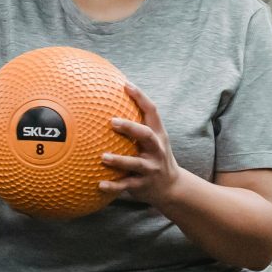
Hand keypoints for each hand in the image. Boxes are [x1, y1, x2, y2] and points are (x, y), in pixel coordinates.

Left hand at [100, 83, 186, 210]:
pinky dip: (113, 186)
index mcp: (158, 135)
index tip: (126, 84)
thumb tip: (110, 104)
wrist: (172, 187)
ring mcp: (151, 168)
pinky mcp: (143, 185)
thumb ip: (137, 125)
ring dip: (119, 160)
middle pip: (146, 135)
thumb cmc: (154, 157)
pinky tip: (99, 185)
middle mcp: (156, 150)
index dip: (140, 97)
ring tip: (103, 157)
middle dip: (131, 127)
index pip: (152, 112)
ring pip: (136, 163)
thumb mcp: (153, 140)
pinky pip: (127, 185)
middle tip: (112, 121)